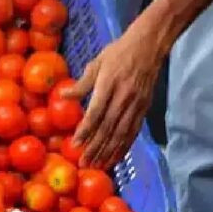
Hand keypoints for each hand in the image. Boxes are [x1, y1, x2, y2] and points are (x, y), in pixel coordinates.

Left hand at [62, 23, 164, 168]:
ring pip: (122, 133)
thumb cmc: (118, 53)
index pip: (97, 112)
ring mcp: (136, 105)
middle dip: (96, 147)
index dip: (86, 130)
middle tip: (84, 162)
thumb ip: (82, 83)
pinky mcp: (144, 109)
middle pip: (109, 127)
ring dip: (109, 151)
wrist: (148, 47)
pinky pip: (133, 132)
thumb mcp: (96, 63)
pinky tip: (116, 157)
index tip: (76, 143)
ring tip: (98, 165)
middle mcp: (124, 97)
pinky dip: (124, 146)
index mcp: (109, 84)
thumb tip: (64, 96)